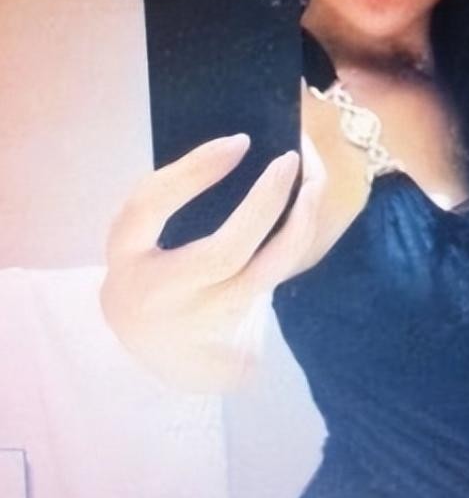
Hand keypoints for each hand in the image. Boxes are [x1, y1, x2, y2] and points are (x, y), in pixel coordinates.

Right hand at [100, 133, 324, 391]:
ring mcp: (199, 320)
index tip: (239, 142)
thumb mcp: (143, 238)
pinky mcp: (235, 329)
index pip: (149, 206)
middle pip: (222, 253)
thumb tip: (240, 144)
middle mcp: (156, 293)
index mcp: (124, 253)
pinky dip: (297, 238)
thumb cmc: (156, 271)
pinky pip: (275, 277)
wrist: (164, 355)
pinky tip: (309, 207)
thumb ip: (173, 200)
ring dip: (298, 223)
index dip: (194, 171)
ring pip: (263, 272)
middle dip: (265, 202)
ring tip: (314, 181)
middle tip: (290, 159)